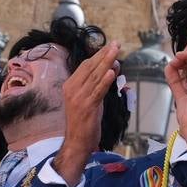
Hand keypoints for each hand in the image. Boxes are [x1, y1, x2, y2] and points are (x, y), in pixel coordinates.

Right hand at [54, 43, 120, 186]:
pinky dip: (105, 81)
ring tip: (116, 52)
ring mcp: (79, 98)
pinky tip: (112, 72)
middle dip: (105, 55)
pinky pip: (98, 91)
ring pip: (95, 76)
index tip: (110, 46)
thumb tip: (112, 67)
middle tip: (117, 44)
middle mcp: (72, 89)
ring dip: (107, 62)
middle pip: (90, 68)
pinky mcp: (87, 107)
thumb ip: (99, 84)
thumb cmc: (84, 121)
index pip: (86, 66)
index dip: (99, 55)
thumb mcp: (90, 99)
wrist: (77, 142)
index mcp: (70, 85)